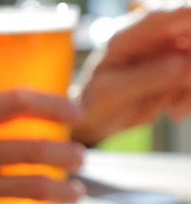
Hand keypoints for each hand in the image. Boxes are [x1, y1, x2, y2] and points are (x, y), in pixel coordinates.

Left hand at [72, 7, 190, 144]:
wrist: (93, 120)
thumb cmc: (92, 102)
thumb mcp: (111, 92)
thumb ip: (144, 77)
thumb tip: (180, 64)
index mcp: (131, 34)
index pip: (174, 13)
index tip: (188, 55)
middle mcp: (154, 37)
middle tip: (184, 86)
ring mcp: (169, 52)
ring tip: (176, 111)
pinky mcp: (179, 71)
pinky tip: (175, 113)